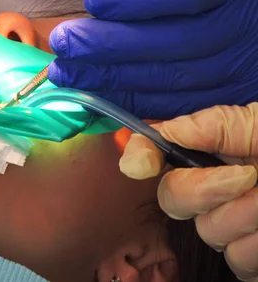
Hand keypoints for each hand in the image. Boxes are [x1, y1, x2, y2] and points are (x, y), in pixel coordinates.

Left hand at [48, 0, 257, 118]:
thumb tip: (103, 8)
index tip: (92, 0)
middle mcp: (242, 29)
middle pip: (170, 39)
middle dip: (107, 43)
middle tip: (63, 42)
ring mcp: (239, 71)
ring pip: (169, 77)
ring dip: (109, 76)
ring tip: (65, 72)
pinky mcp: (229, 102)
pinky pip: (177, 107)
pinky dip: (133, 102)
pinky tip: (96, 94)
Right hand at [119, 104, 257, 280]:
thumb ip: (210, 127)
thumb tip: (151, 141)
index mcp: (213, 150)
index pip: (156, 151)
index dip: (141, 154)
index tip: (142, 163)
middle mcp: (214, 188)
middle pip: (174, 199)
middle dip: (208, 189)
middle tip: (252, 177)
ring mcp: (234, 224)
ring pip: (209, 232)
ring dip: (247, 216)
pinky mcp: (254, 257)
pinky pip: (239, 260)